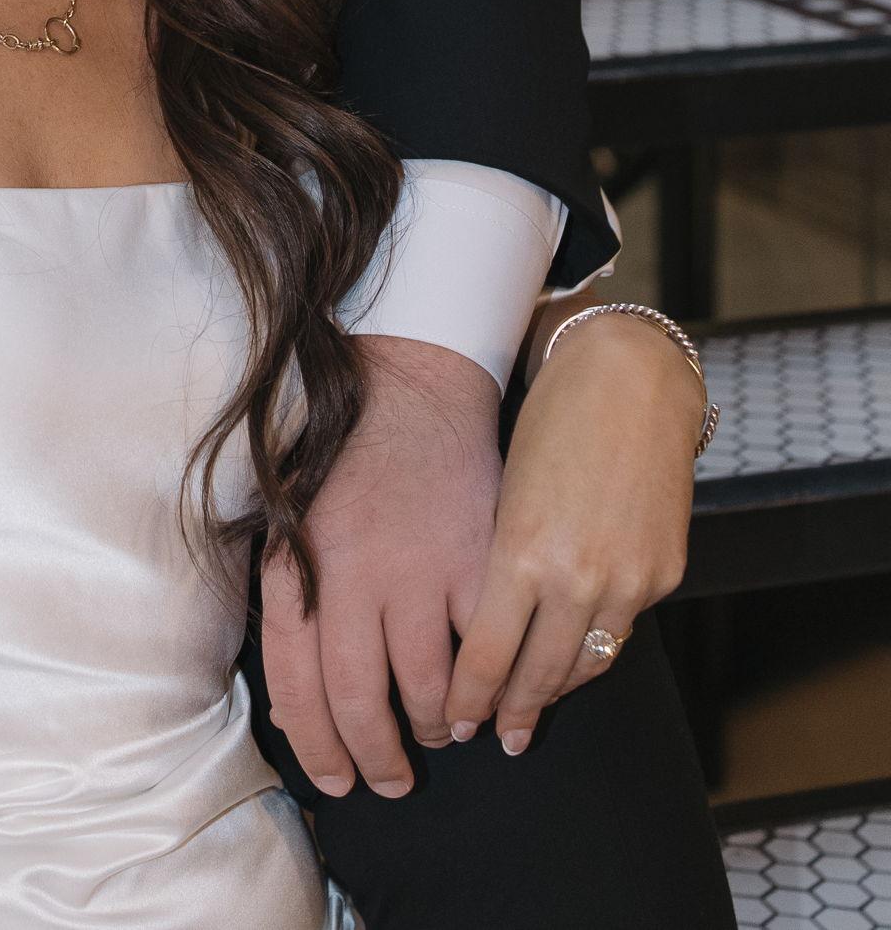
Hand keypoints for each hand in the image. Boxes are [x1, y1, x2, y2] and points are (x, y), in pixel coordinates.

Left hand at [260, 335, 499, 796]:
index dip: (314, 741)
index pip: (293, 679)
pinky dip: (488, 687)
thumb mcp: (291, 520)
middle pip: (358, 699)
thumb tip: (293, 705)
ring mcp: (418, 569)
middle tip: (393, 781)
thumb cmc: (342, 458)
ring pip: (428, 687)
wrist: (409, 383)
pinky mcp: (477, 561)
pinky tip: (486, 694)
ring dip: (438, 725)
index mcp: (297, 562)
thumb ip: (292, 601)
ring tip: (442, 731)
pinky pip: (485, 652)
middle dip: (376, 757)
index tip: (336, 778)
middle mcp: (351, 573)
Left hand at [445, 309, 700, 753]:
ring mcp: (630, 581)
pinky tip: (572, 662)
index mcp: (521, 554)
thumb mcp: (499, 490)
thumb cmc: (545, 420)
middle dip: (513, 715)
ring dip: (556, 694)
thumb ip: (493, 559)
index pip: (488, 657)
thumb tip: (470, 620)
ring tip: (530, 714)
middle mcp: (579, 578)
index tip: (456, 724)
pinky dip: (594, 653)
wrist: (628, 380)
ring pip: (587, 665)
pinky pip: (622, 633)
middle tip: (493, 739)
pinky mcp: (665, 574)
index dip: (470, 700)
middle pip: (539, 676)